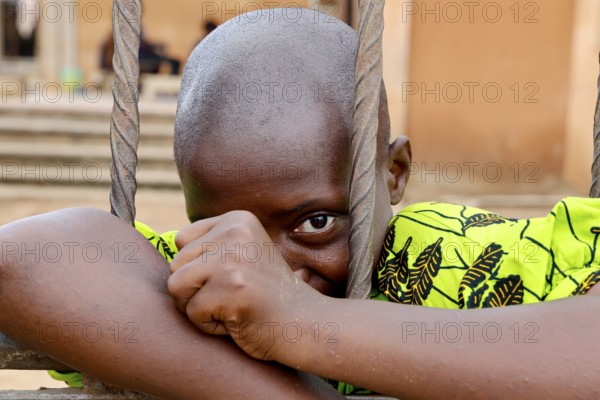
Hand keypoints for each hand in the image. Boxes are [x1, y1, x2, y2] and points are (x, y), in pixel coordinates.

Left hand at [168, 210, 318, 360]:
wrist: (306, 324)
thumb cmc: (267, 296)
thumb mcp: (243, 254)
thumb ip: (210, 246)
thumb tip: (166, 240)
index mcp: (237, 219)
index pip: (181, 241)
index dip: (198, 269)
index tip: (233, 278)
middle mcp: (235, 231)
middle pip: (175, 265)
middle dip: (196, 290)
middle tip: (234, 297)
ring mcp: (234, 259)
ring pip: (176, 287)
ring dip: (199, 307)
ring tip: (233, 307)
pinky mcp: (232, 289)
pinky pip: (192, 313)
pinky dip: (210, 326)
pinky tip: (240, 320)